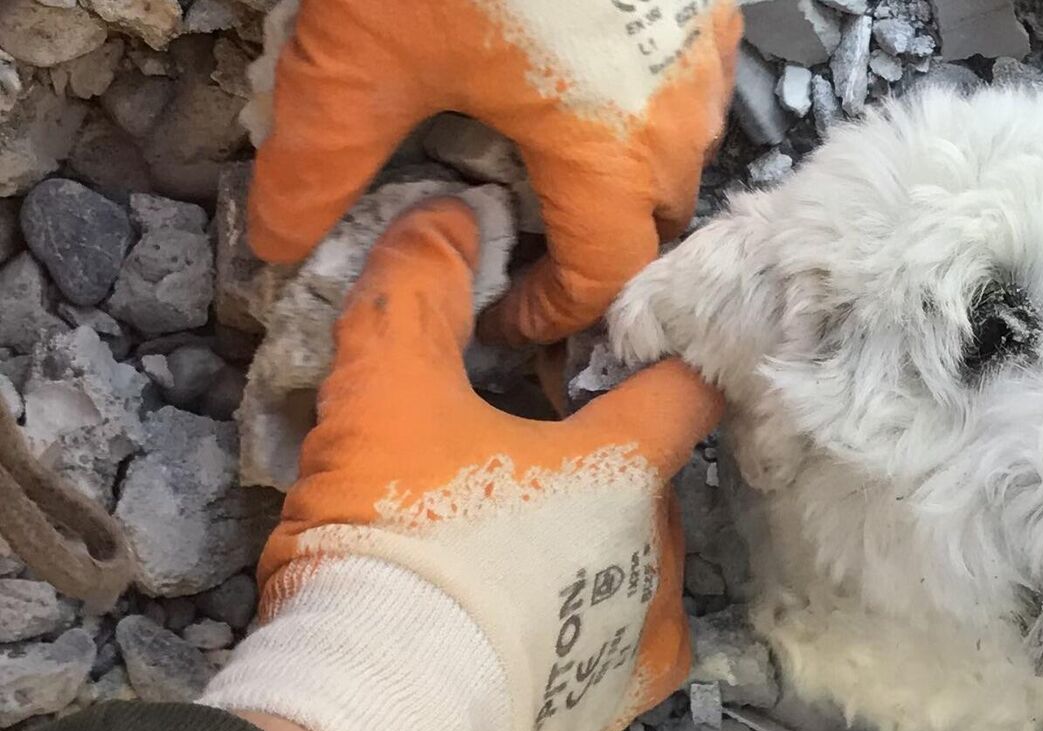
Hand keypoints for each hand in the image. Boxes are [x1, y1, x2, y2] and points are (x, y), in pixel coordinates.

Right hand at [199, 198, 722, 730]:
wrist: (379, 694)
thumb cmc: (399, 540)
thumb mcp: (386, 392)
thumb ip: (415, 293)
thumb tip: (445, 213)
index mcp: (624, 462)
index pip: (684, 384)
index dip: (660, 354)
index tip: (626, 349)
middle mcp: (656, 543)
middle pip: (650, 475)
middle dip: (598, 459)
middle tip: (523, 455)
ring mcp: (640, 625)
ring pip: (639, 558)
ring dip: (595, 541)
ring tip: (517, 539)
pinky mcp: (609, 695)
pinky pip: (624, 642)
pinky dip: (594, 619)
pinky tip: (545, 609)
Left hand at [247, 0, 741, 344]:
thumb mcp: (358, 62)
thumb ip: (318, 167)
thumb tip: (282, 244)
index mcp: (611, 152)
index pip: (610, 275)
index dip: (556, 312)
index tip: (506, 310)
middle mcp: (680, 113)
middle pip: (655, 219)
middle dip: (595, 245)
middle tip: (525, 239)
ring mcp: (705, 49)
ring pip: (681, 148)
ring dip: (623, 171)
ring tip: (547, 150)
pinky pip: (689, 80)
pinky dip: (643, 101)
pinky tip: (579, 70)